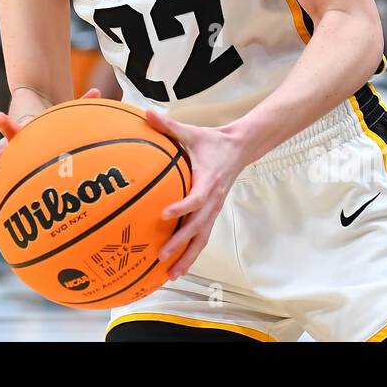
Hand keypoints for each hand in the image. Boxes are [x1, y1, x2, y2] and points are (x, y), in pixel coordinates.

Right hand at [0, 87, 102, 219]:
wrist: (29, 129)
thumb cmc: (48, 129)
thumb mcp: (60, 118)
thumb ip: (78, 106)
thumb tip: (100, 91)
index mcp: (19, 135)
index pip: (11, 127)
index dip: (5, 123)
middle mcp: (6, 150)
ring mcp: (2, 167)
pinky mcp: (4, 182)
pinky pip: (0, 199)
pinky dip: (0, 218)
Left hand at [144, 107, 249, 280]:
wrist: (239, 148)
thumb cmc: (212, 141)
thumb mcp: (191, 132)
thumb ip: (169, 125)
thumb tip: (147, 113)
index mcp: (208, 181)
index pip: (196, 198)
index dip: (182, 207)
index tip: (164, 214)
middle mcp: (212, 200)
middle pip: (198, 227)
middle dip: (180, 243)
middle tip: (161, 255)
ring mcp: (213, 210)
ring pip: (201, 239)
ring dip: (187, 257)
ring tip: (170, 274)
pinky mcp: (211, 214)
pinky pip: (201, 237)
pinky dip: (190, 253)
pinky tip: (176, 268)